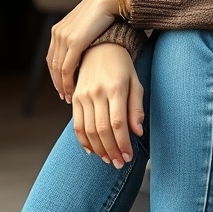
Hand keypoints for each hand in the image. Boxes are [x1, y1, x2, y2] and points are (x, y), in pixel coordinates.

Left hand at [47, 0, 117, 101]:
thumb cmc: (103, 13)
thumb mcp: (86, 27)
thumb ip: (80, 39)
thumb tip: (83, 54)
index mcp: (58, 30)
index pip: (52, 58)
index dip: (55, 75)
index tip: (61, 87)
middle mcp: (57, 34)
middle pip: (53, 65)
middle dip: (57, 83)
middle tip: (64, 97)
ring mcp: (64, 37)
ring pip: (58, 69)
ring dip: (62, 85)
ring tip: (69, 97)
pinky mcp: (74, 41)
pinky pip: (67, 68)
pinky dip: (68, 81)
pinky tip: (73, 89)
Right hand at [72, 43, 143, 166]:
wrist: (100, 47)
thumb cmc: (123, 67)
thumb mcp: (136, 83)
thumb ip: (136, 108)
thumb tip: (137, 132)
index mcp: (116, 88)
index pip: (118, 123)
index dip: (123, 143)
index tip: (128, 157)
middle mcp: (97, 92)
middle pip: (102, 130)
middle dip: (112, 151)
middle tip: (119, 164)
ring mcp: (83, 95)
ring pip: (89, 130)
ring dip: (99, 149)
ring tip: (108, 160)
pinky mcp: (75, 97)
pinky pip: (77, 124)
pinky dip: (83, 140)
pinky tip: (92, 151)